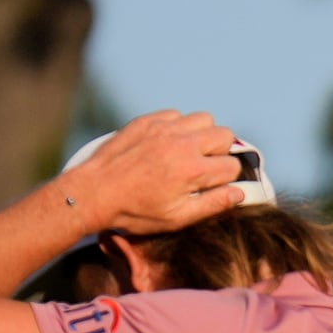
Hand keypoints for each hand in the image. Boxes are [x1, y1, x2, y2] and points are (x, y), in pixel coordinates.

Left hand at [46, 110, 251, 238]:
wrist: (92, 193)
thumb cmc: (135, 212)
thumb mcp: (177, 218)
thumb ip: (213, 204)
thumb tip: (241, 193)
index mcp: (193, 170)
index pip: (233, 165)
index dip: (228, 178)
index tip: (214, 185)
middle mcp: (182, 144)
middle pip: (225, 135)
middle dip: (222, 151)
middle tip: (206, 166)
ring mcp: (164, 129)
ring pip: (204, 119)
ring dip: (203, 134)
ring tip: (190, 150)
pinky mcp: (147, 121)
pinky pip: (176, 114)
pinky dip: (179, 126)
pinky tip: (168, 143)